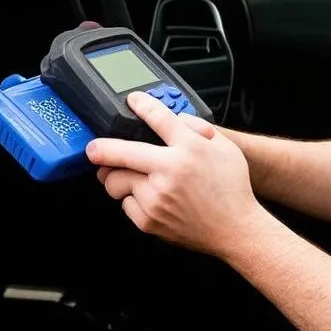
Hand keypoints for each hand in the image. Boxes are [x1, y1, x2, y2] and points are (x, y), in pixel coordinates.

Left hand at [85, 92, 262, 256]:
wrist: (236, 229)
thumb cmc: (232, 189)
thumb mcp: (225, 148)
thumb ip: (199, 129)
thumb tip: (176, 119)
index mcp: (188, 150)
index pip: (158, 117)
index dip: (141, 104)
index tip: (133, 101)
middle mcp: (169, 172)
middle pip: (119, 153)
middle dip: (99, 148)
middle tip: (94, 149)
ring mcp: (156, 198)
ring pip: (116, 181)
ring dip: (117, 176)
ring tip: (127, 175)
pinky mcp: (150, 220)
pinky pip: (126, 204)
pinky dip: (131, 199)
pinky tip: (147, 197)